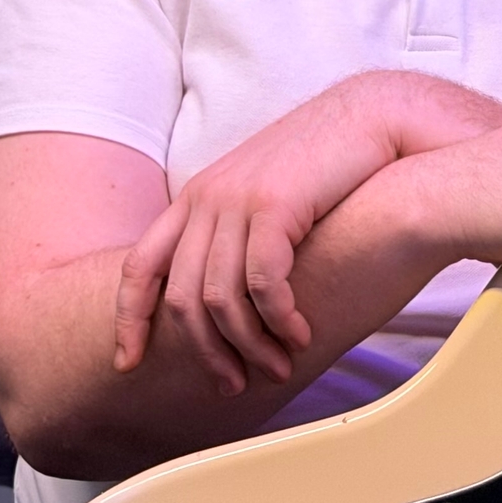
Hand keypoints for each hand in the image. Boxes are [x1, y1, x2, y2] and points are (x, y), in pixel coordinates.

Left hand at [115, 75, 501, 393]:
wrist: (373, 116)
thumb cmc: (327, 163)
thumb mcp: (264, 196)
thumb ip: (236, 233)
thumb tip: (228, 297)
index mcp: (197, 196)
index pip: (139, 266)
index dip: (130, 319)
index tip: (128, 362)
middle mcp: (207, 197)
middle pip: (183, 298)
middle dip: (206, 353)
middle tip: (234, 386)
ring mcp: (237, 199)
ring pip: (221, 300)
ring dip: (249, 346)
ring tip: (278, 368)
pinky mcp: (275, 205)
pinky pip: (263, 284)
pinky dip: (279, 320)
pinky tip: (300, 335)